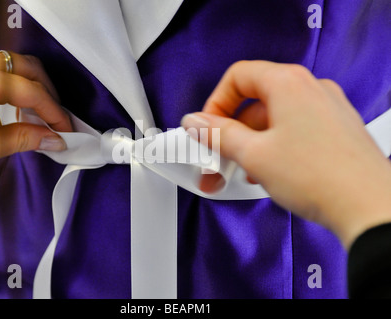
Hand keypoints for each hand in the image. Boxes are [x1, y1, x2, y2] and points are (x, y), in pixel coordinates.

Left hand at [0, 50, 71, 179]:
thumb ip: (21, 140)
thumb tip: (50, 138)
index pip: (34, 93)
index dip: (56, 113)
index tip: (65, 130)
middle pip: (27, 67)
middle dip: (47, 93)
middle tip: (55, 118)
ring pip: (10, 65)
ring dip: (28, 89)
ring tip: (33, 119)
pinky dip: (5, 92)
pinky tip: (0, 120)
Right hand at [181, 60, 390, 248]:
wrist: (368, 207)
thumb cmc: (321, 177)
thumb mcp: (254, 155)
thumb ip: (218, 135)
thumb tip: (197, 123)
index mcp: (289, 83)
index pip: (238, 77)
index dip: (215, 103)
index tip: (207, 127)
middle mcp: (311, 89)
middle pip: (255, 101)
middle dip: (230, 132)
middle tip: (217, 157)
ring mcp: (327, 109)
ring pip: (274, 119)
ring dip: (251, 144)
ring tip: (242, 172)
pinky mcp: (336, 130)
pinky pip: (294, 130)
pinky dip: (275, 147)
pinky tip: (268, 173)